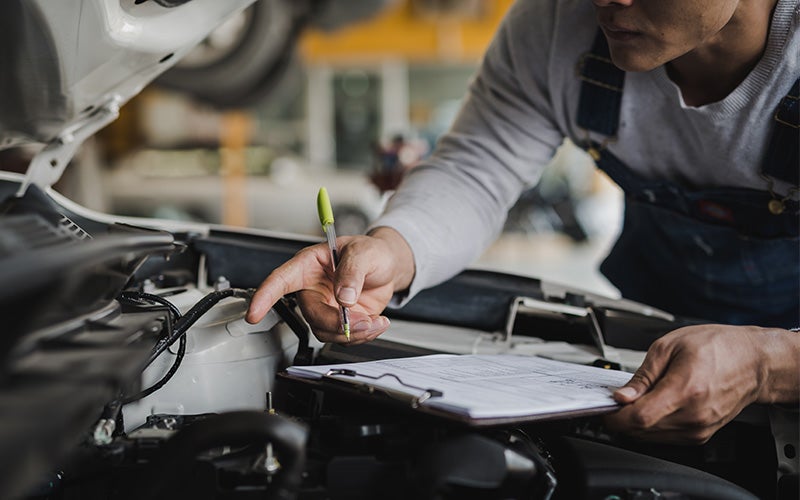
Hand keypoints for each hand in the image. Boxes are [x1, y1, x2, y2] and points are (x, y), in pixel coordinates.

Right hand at [245, 227, 414, 344]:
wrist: (389, 266)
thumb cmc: (371, 251)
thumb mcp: (363, 253)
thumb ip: (352, 273)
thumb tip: (344, 296)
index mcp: (309, 265)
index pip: (280, 280)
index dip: (265, 296)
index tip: (254, 313)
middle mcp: (313, 288)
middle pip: (310, 314)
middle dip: (335, 323)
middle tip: (360, 320)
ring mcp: (326, 306)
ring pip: (325, 331)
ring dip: (351, 333)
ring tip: (373, 322)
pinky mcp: (339, 320)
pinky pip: (342, 336)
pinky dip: (362, 335)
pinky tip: (376, 324)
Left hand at [604, 324, 799, 443]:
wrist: (753, 361)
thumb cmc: (718, 346)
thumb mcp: (670, 346)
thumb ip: (642, 375)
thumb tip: (622, 396)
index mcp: (685, 390)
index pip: (639, 418)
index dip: (615, 416)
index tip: (605, 408)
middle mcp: (694, 415)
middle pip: (642, 430)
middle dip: (623, 417)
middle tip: (618, 399)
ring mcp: (700, 428)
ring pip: (652, 437)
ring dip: (637, 423)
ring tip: (637, 399)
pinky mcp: (702, 434)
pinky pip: (667, 437)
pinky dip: (653, 426)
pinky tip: (654, 406)